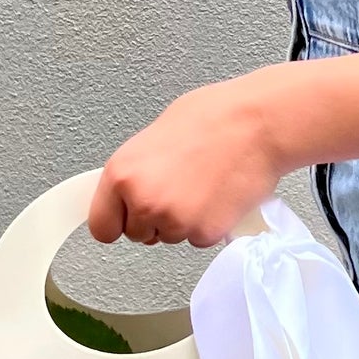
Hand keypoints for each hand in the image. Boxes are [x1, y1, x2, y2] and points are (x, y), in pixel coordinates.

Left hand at [88, 73, 286, 248]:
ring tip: (203, 185)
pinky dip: (209, 223)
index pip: (101, 227)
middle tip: (179, 188)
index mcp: (122, 175)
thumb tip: (129, 191)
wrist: (257, 125)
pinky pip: (199, 239)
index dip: (118, 222)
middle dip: (155, 219)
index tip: (129, 217)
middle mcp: (144, 202)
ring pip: (170, 237)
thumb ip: (135, 173)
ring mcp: (175, 221)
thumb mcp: (153, 138)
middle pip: (138, 235)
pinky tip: (218, 196)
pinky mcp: (205, 233)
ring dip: (184, 220)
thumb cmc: (213, 119)